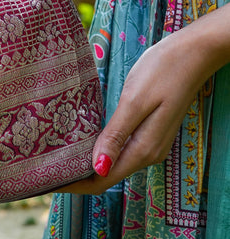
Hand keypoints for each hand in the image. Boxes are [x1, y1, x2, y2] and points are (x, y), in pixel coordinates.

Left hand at [59, 5, 229, 194]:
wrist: (192, 53)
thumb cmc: (162, 71)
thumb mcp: (135, 101)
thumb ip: (117, 135)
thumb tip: (98, 169)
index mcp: (143, 150)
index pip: (103, 180)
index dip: (76, 185)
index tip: (48, 180)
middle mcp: (148, 153)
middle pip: (106, 174)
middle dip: (76, 174)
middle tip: (45, 166)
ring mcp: (150, 142)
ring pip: (113, 161)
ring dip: (87, 161)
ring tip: (57, 152)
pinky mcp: (149, 129)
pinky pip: (120, 147)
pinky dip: (100, 147)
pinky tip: (83, 137)